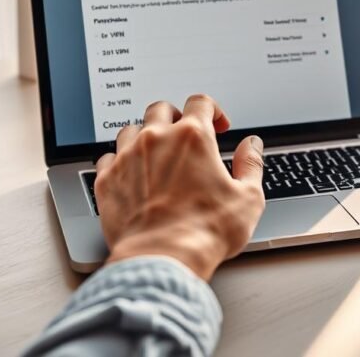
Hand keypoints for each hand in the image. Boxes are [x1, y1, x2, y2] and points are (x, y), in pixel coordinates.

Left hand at [93, 94, 265, 280]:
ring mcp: (127, 158)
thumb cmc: (205, 232)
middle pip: (162, 108)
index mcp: (193, 137)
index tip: (217, 124)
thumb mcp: (248, 198)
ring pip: (131, 129)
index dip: (213, 110)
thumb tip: (252, 147)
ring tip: (156, 154)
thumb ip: (251, 165)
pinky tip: (131, 174)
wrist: (163, 258)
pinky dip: (120, 162)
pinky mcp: (106, 180)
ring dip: (145, 136)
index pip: (201, 102)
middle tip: (185, 137)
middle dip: (176, 117)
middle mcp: (156, 139)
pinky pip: (108, 157)